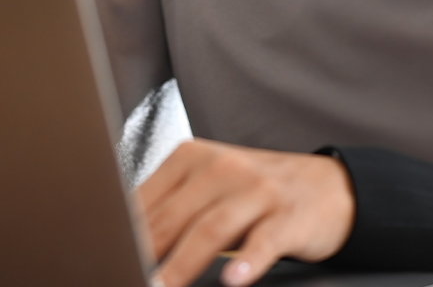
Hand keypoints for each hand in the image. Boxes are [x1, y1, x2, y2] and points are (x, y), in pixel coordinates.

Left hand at [136, 138, 354, 286]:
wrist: (327, 186)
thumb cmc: (255, 192)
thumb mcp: (209, 187)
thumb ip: (169, 208)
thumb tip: (120, 239)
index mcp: (192, 157)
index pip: (146, 200)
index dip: (121, 234)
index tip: (104, 258)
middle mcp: (223, 167)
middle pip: (172, 217)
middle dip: (144, 254)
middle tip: (123, 275)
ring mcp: (257, 190)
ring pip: (210, 229)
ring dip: (181, 265)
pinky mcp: (288, 216)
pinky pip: (264, 241)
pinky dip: (247, 262)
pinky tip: (233, 279)